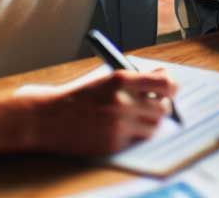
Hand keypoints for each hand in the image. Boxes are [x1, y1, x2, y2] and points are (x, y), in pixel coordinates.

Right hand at [30, 69, 176, 156]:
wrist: (47, 117)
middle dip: (161, 107)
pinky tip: (121, 130)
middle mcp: (122, 101)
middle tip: (154, 107)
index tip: (170, 90)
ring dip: (150, 123)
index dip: (171, 87)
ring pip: (154, 126)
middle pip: (163, 107)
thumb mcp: (106, 79)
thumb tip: (165, 76)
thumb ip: (136, 78)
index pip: (164, 82)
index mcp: (121, 79)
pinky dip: (134, 136)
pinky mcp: (113, 142)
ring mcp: (118, 124)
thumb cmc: (79, 97)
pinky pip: (137, 140)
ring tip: (137, 119)